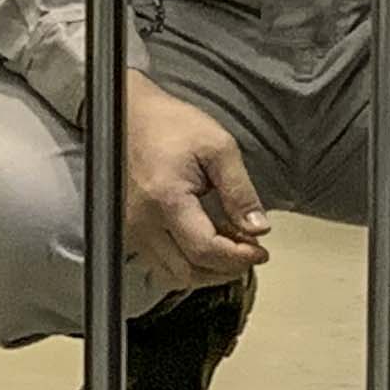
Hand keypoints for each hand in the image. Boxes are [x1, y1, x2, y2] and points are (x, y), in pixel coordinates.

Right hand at [120, 70, 270, 292]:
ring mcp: (131, 229)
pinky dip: (186, 262)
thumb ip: (240, 191)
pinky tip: (204, 242)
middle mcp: (142, 222)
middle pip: (188, 272)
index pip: (205, 250)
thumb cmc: (170, 124)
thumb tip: (258, 229)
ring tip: (229, 247)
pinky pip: (158, 263)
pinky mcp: (128, 230)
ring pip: (172, 275)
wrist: (129, 114)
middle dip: (225, 269)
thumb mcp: (219, 147)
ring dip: (206, 270)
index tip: (261, 251)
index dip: (238, 258)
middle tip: (249, 250)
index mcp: (166, 199)